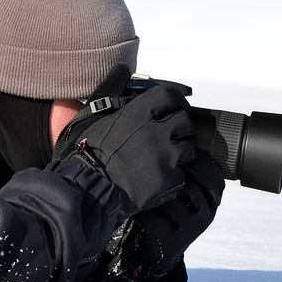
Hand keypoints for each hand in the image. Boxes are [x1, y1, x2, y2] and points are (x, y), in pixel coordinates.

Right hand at [67, 85, 195, 214]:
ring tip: (160, 161)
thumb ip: (132, 110)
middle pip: (184, 121)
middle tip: (168, 138)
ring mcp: (165, 156)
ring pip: (188, 148)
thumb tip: (143, 96)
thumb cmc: (95, 155)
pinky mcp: (169, 179)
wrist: (93, 186)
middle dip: (180, 129)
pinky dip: (172, 177)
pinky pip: (181, 174)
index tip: (177, 107)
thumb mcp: (109, 121)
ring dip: (178, 154)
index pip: (170, 96)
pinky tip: (156, 178)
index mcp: (138, 113)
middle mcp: (155, 131)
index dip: (177, 101)